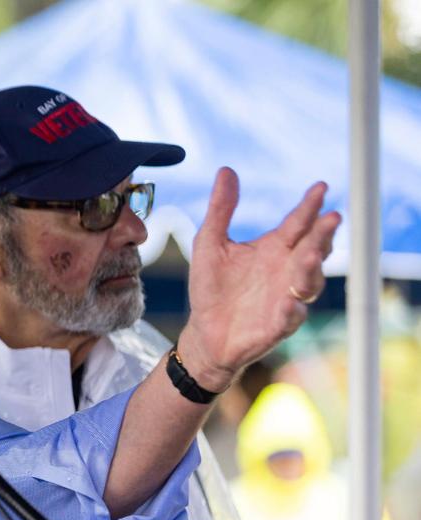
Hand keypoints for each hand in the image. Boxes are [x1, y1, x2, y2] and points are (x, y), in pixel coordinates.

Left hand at [178, 167, 340, 390]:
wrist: (205, 332)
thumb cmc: (212, 286)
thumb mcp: (210, 243)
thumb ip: (221, 209)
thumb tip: (226, 170)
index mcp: (274, 248)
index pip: (298, 222)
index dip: (310, 206)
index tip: (321, 187)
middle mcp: (286, 270)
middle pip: (312, 248)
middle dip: (323, 234)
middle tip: (331, 217)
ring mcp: (286, 297)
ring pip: (308, 281)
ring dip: (312, 268)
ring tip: (310, 255)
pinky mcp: (278, 324)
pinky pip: (291, 317)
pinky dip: (292, 310)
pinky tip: (291, 304)